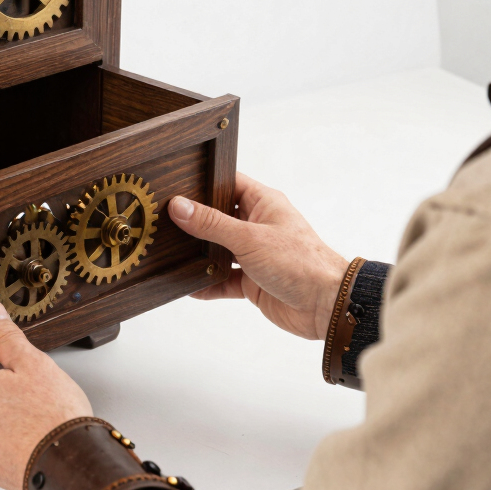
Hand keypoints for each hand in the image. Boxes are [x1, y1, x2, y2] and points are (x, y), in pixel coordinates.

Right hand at [169, 173, 348, 340]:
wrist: (325, 305)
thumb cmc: (301, 263)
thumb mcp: (249, 238)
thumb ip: (212, 224)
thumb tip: (179, 206)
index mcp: (263, 203)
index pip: (228, 184)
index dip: (203, 184)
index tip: (174, 187)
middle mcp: (257, 226)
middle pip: (218, 218)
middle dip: (195, 222)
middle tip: (165, 221)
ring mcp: (254, 254)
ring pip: (218, 250)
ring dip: (199, 254)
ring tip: (172, 253)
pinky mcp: (252, 281)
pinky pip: (222, 280)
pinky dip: (207, 284)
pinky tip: (189, 287)